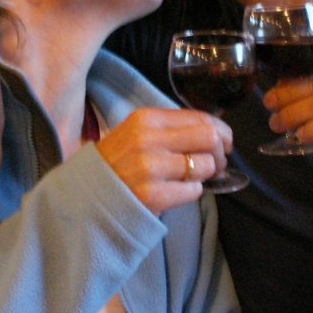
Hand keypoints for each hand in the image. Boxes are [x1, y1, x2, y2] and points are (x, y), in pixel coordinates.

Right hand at [96, 108, 231, 213]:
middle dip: (219, 153)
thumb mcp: (138, 133)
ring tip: (187, 178)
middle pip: (209, 138)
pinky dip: (191, 192)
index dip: (221, 131)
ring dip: (203, 175)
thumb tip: (215, 132)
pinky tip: (174, 191)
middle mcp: (149, 139)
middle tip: (215, 164)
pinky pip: (194, 190)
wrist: (89, 195)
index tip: (224, 142)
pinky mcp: (153, 195)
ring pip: (204, 166)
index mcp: (147, 118)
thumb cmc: (118, 162)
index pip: (201, 118)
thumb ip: (172, 128)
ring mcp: (150, 168)